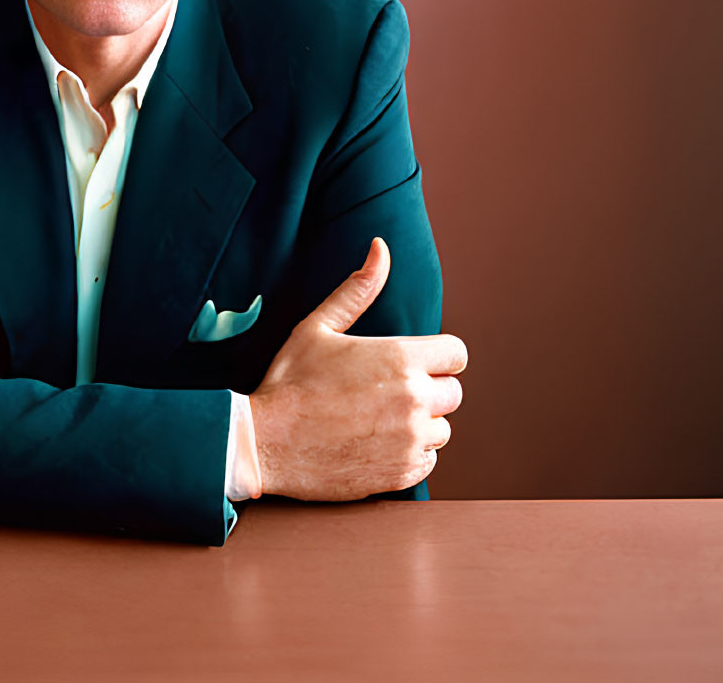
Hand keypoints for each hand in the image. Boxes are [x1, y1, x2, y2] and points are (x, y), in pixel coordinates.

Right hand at [248, 236, 465, 500]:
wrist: (266, 443)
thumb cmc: (290, 381)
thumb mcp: (319, 326)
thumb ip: (358, 289)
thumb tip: (380, 247)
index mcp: (399, 359)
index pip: (456, 354)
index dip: (438, 356)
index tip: (416, 361)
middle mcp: (413, 400)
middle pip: (453, 393)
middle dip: (427, 389)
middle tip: (388, 391)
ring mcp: (410, 441)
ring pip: (441, 429)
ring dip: (420, 424)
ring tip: (379, 418)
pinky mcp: (402, 474)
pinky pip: (428, 461)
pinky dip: (410, 453)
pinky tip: (376, 442)